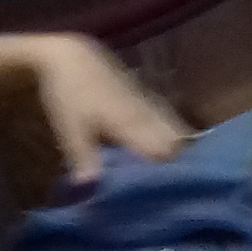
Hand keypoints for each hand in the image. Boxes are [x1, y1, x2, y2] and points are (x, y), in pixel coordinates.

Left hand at [26, 37, 185, 183]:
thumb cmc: (70, 95)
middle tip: (177, 188)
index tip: (172, 193)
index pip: (165, 150)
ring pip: (176, 129)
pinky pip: (169, 121)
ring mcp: (150, 105)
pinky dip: (172, 136)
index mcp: (133, 123)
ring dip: (179, 149)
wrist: (74, 57)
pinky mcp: (147, 101)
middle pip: (178, 141)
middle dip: (181, 163)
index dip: (172, 171)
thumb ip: (84, 160)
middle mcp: (149, 114)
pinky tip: (168, 149)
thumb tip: (90, 193)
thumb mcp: (70, 131)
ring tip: (179, 174)